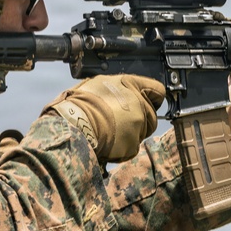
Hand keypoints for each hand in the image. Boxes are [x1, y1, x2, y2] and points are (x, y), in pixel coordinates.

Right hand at [44, 75, 165, 162]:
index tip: (149, 102)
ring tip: (109, 130)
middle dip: (139, 119)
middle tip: (119, 121)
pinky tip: (108, 141)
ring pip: (141, 132)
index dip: (153, 97)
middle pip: (151, 115)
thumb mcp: (98, 83)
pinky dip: (122, 147)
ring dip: (130, 133)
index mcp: (131, 85)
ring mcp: (138, 125)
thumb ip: (118, 87)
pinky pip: (131, 147)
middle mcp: (139, 104)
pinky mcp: (132, 144)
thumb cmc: (79, 104)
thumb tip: (120, 91)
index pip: (157, 91)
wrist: (73, 125)